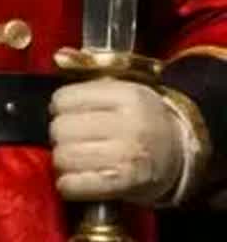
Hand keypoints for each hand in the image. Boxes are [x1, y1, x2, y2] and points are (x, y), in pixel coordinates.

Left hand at [50, 79, 182, 205]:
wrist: (183, 153)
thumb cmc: (143, 119)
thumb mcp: (124, 90)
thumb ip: (88, 74)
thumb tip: (59, 56)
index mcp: (127, 96)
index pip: (64, 99)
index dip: (60, 107)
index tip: (70, 113)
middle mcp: (128, 125)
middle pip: (60, 129)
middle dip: (60, 135)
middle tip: (74, 138)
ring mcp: (126, 157)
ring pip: (63, 157)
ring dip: (63, 160)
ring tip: (79, 158)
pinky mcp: (123, 185)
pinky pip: (73, 185)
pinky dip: (69, 184)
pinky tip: (78, 178)